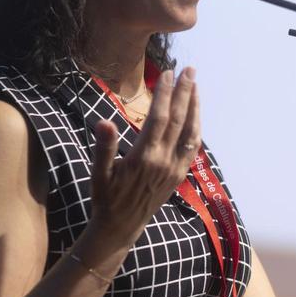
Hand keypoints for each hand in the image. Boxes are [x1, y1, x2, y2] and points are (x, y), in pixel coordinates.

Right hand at [88, 67, 200, 251]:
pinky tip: (195, 115)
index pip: (158, 118)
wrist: (122, 226)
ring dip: (195, 107)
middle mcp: (164, 161)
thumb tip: (104, 121)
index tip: (167, 74)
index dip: (165, 94)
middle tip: (189, 70)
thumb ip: (104, 147)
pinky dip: (196, 127)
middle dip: (185, 93)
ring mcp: (175, 168)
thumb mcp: (99, 173)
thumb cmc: (106, 197)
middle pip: (178, 120)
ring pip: (191, 132)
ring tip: (195, 85)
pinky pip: (193, 147)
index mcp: (144, 157)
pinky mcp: (179, 175)